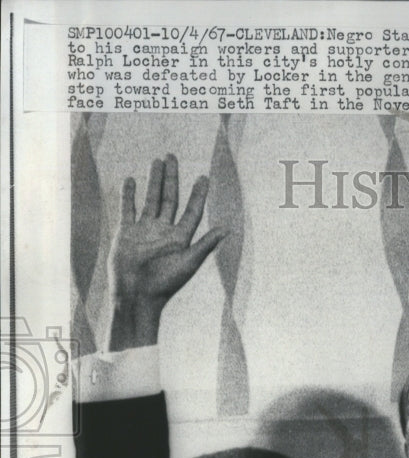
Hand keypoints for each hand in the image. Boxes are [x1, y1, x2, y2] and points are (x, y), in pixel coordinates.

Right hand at [107, 154, 226, 349]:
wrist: (136, 295)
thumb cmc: (165, 283)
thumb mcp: (189, 262)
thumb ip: (205, 244)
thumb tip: (227, 228)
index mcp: (181, 237)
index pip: (192, 210)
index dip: (198, 194)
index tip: (203, 177)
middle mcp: (164, 231)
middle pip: (170, 198)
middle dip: (172, 178)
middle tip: (173, 157)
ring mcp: (144, 230)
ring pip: (150, 198)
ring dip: (154, 180)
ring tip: (157, 161)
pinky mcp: (126, 232)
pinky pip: (127, 209)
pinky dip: (128, 195)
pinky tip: (131, 180)